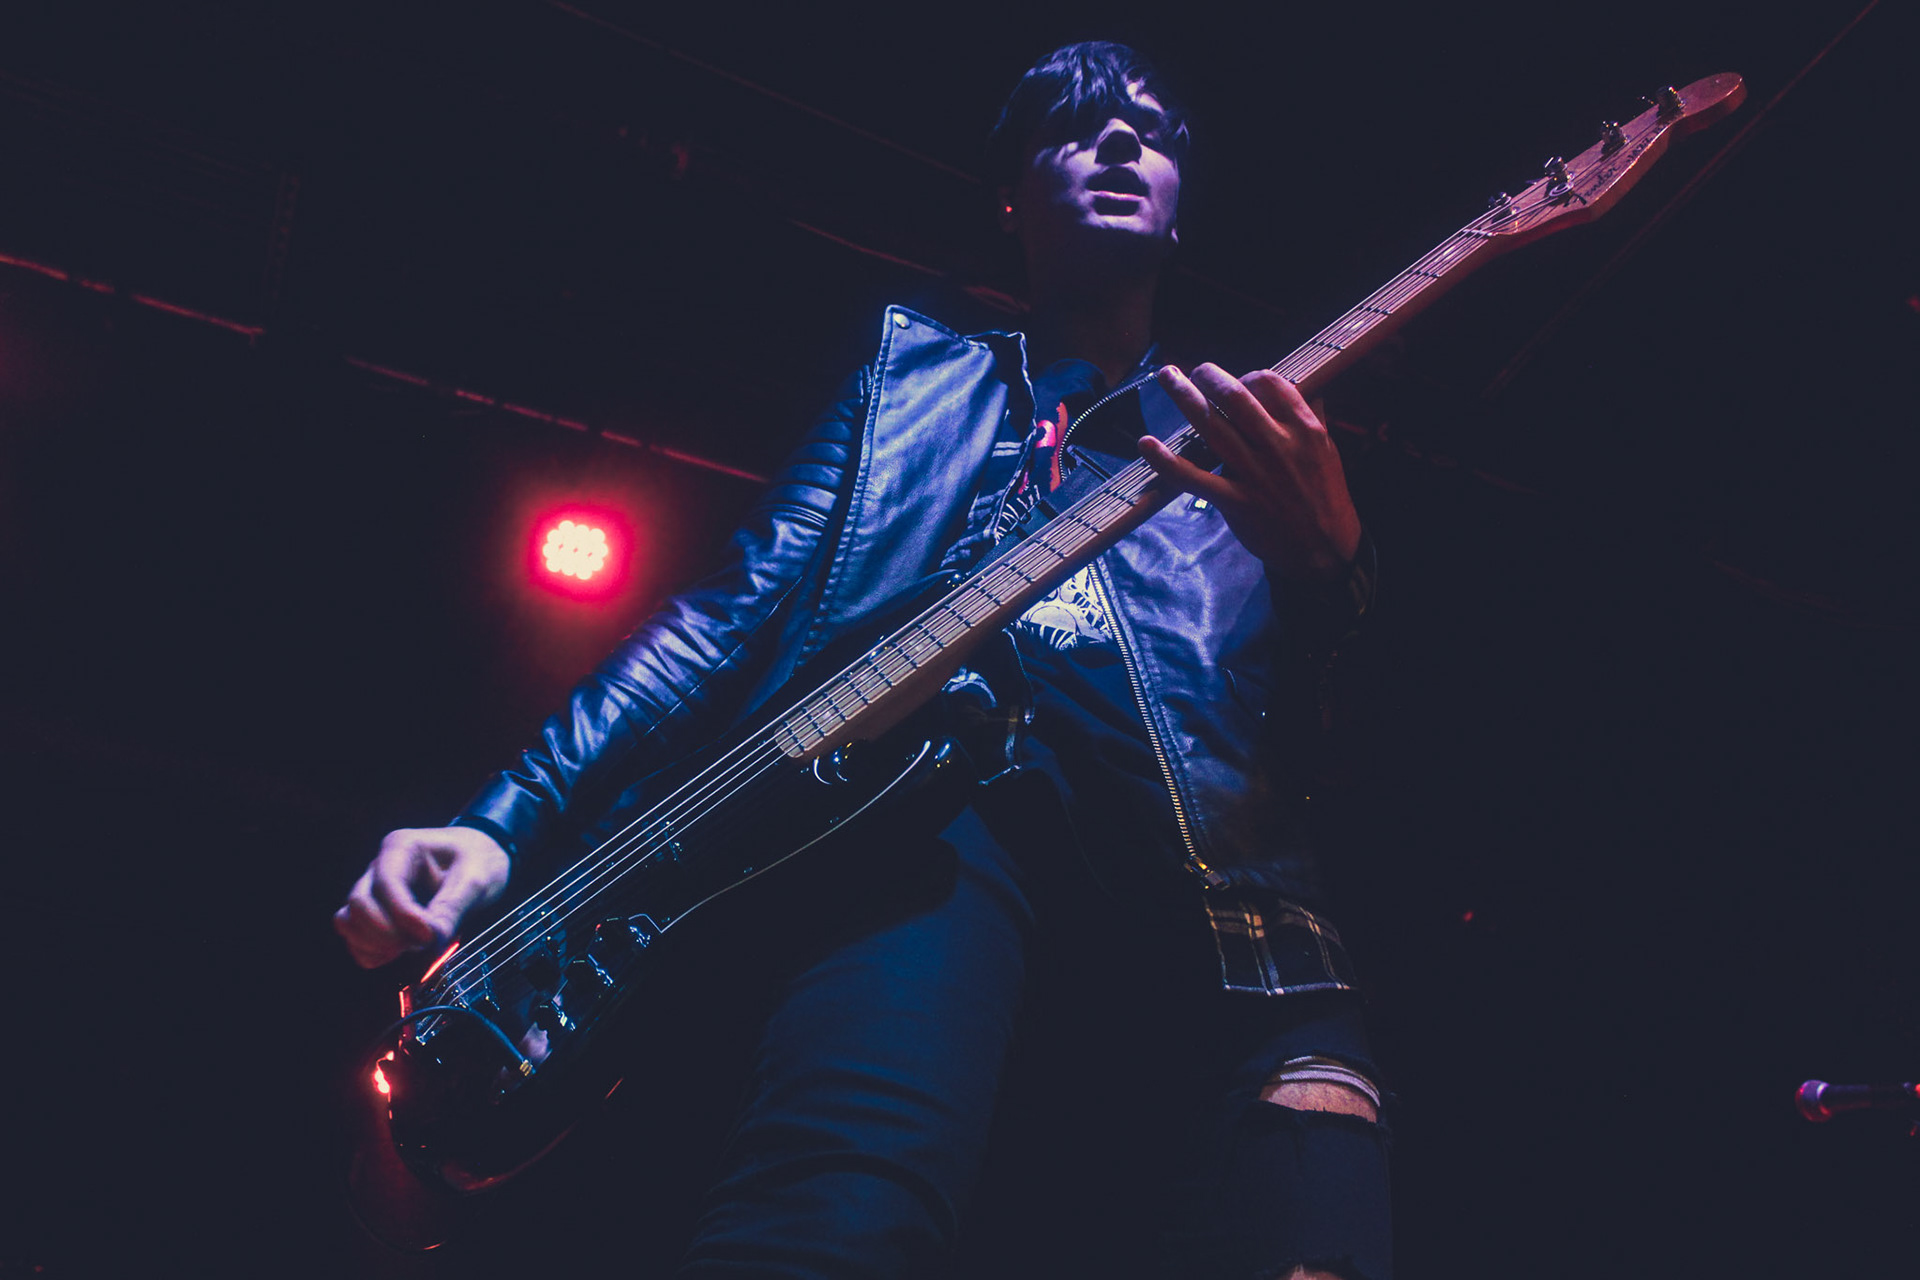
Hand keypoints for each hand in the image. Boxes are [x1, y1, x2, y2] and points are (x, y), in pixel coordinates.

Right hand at [333, 826, 509, 968]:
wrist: (482, 855)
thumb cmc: (479, 859)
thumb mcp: (476, 880)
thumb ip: (452, 909)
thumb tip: (430, 943)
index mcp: (402, 847)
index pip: (387, 884)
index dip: (403, 916)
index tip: (428, 936)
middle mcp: (380, 866)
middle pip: (359, 903)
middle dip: (384, 932)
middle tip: (417, 947)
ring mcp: (374, 888)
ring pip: (349, 919)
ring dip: (371, 943)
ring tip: (405, 951)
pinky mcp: (377, 910)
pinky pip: (355, 933)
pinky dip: (369, 950)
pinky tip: (395, 956)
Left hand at [1144, 364, 1361, 580]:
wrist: (1324, 549)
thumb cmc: (1325, 496)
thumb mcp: (1327, 450)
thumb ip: (1312, 416)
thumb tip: (1301, 386)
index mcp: (1304, 429)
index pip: (1269, 383)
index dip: (1246, 375)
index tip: (1235, 381)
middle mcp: (1278, 445)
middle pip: (1234, 397)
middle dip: (1208, 376)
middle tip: (1193, 370)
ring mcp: (1255, 473)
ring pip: (1212, 426)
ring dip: (1183, 396)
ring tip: (1166, 376)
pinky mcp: (1235, 501)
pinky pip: (1194, 477)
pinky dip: (1166, 461)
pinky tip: (1146, 443)